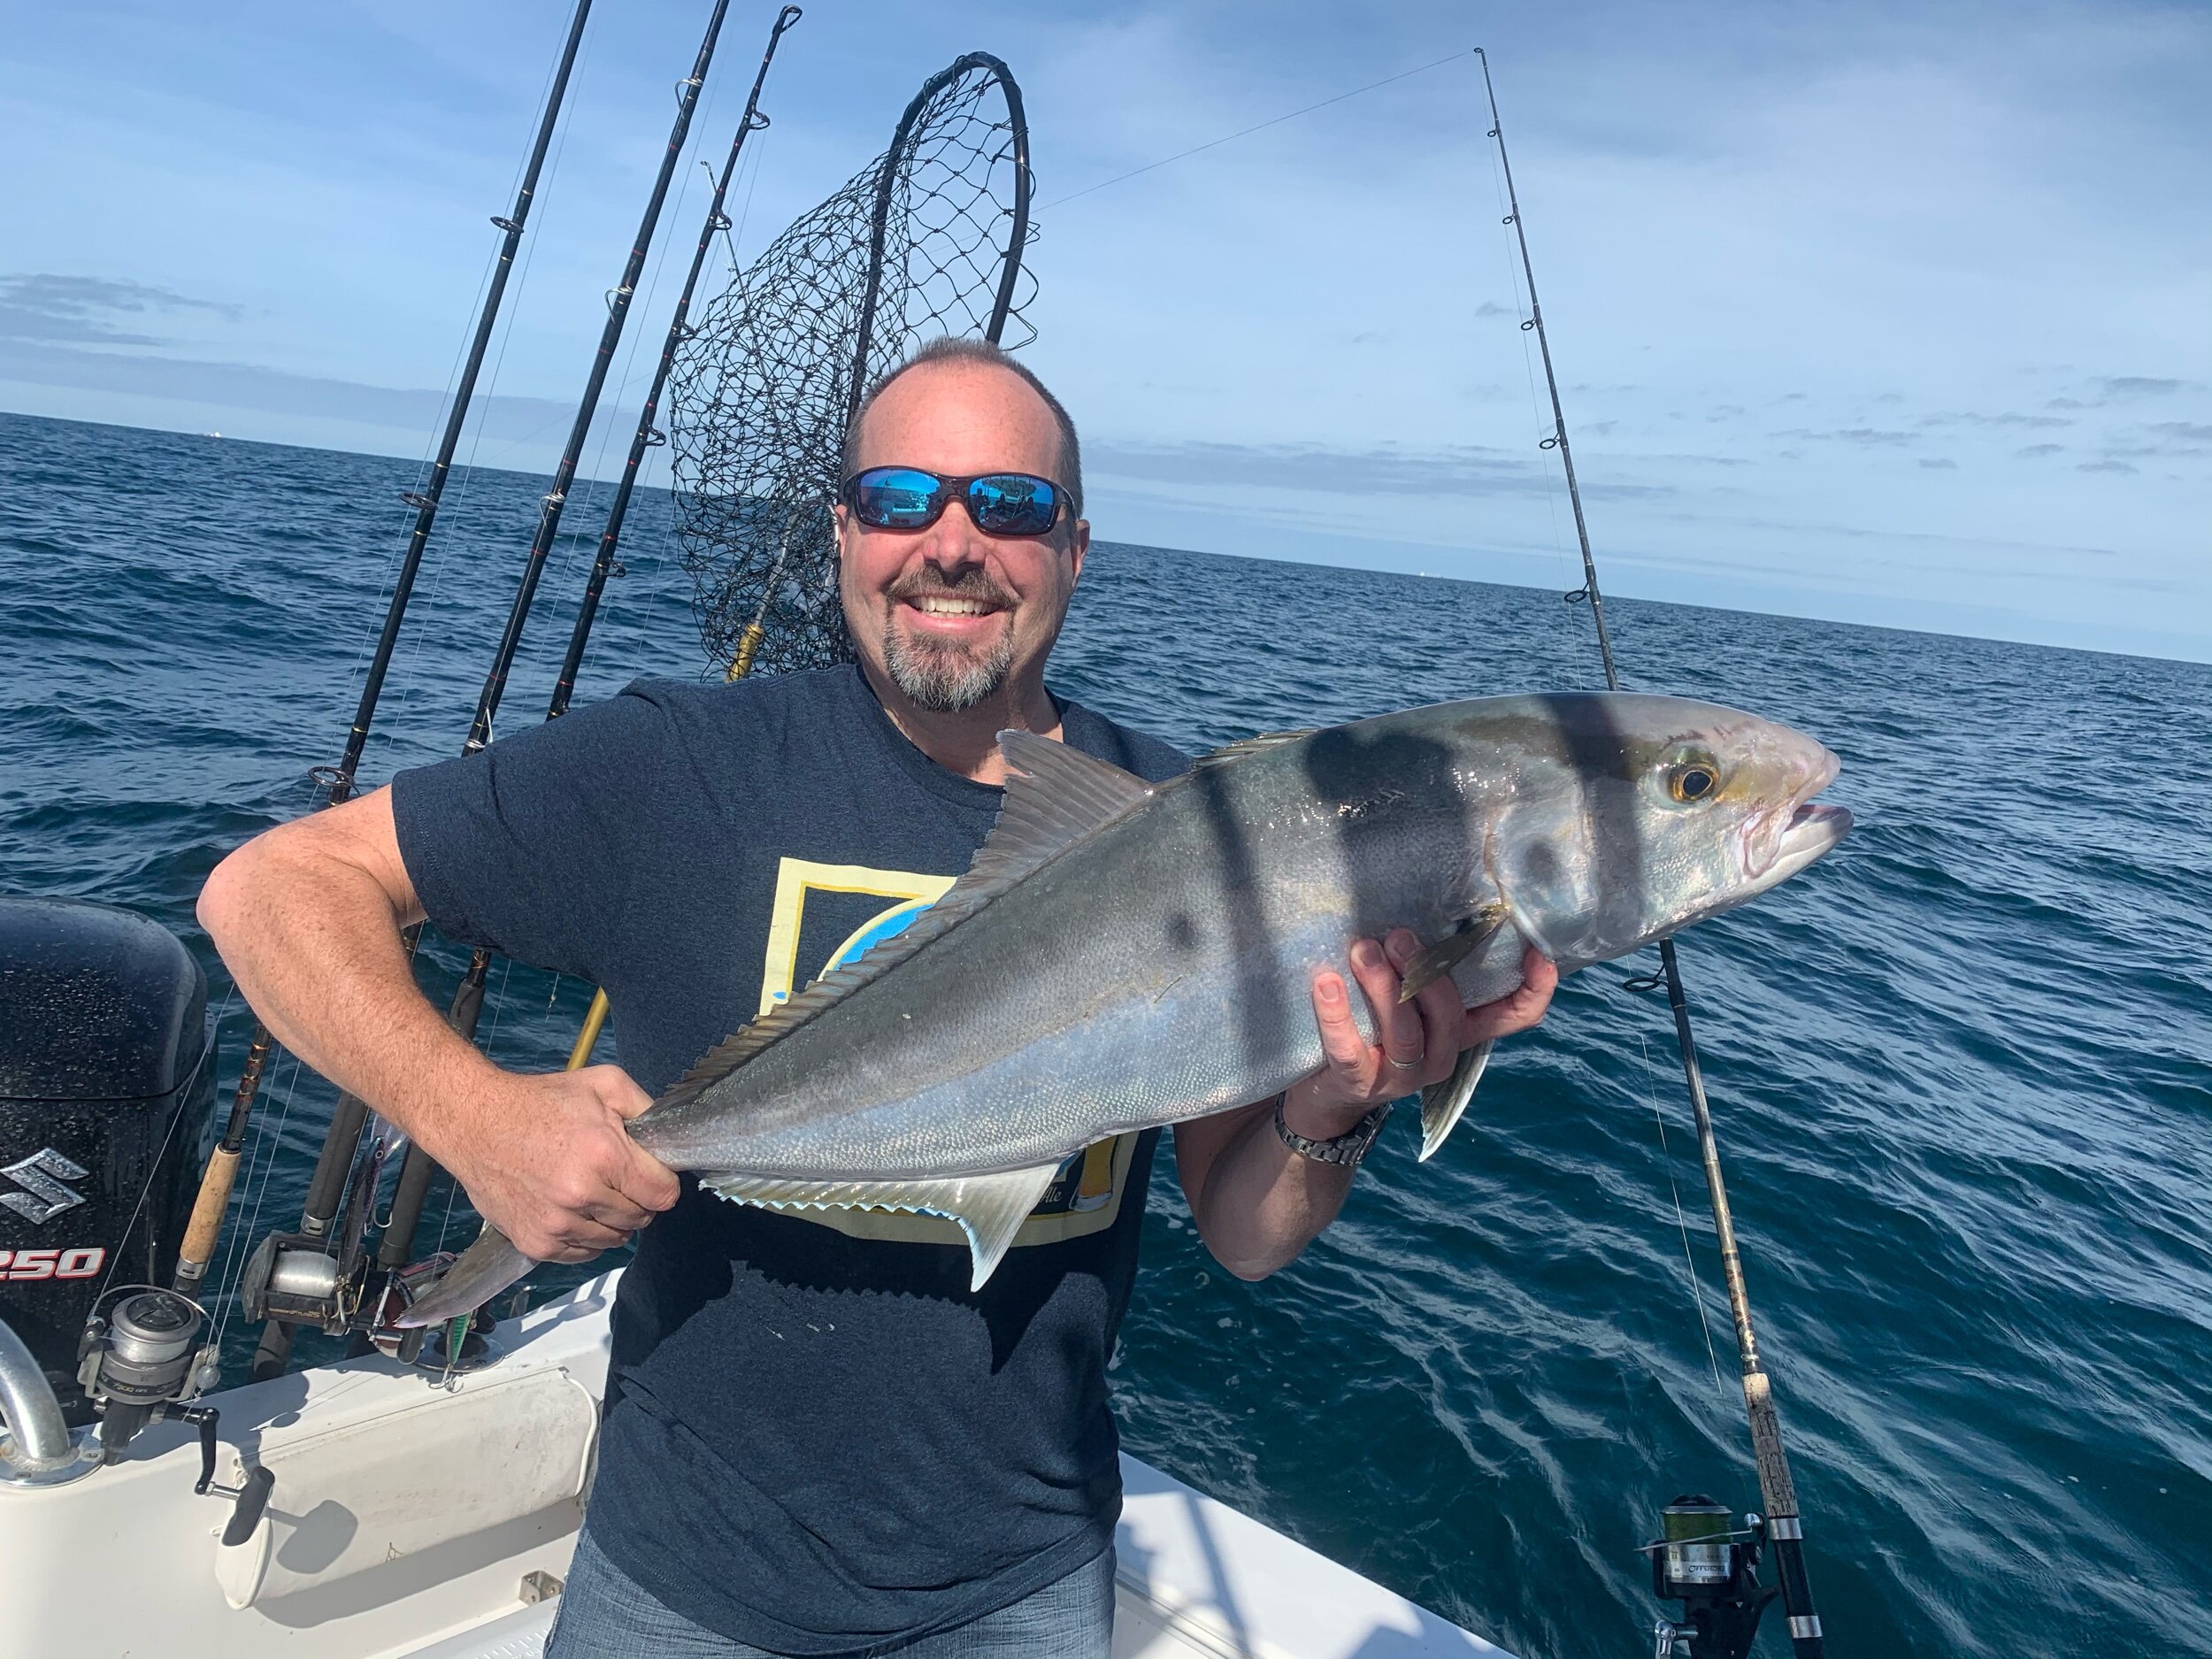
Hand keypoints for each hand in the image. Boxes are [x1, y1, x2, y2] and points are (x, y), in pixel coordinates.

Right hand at [443, 1065, 680, 1262]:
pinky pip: (584, 1254)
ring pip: (614, 1240)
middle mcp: (581, 1195)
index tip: (650, 1172)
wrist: (475, 1123)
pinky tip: (572, 1208)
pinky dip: (586, 1237)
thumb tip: (671, 1140)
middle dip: (638, 1199)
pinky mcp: (536, 1243)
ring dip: (612, 1220)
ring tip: (592, 1191)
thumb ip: (646, 1107)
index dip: (663, 1182)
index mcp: (605, 1155)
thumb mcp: (604, 1083)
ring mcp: (557, 1224)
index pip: (664, 1195)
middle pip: (641, 1219)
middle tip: (616, 1178)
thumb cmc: (542, 1101)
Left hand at [1283, 931, 1557, 1139]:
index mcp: (1461, 1030)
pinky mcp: (1359, 1082)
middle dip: (1427, 971)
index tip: (1539, 954)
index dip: (1536, 990)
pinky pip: (1350, 1050)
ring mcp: (1402, 1075)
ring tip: (1362, 949)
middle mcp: (1440, 1055)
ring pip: (1404, 1032)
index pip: (1515, 1016)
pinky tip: (1325, 982)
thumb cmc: (1372, 1023)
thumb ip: (1424, 965)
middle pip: (1451, 1015)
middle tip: (1398, 935)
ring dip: (1383, 985)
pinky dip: (1336, 1014)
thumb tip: (1424, 906)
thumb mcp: (1408, 996)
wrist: (1328, 1087)